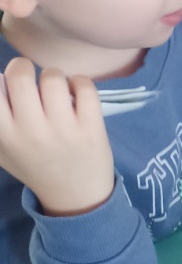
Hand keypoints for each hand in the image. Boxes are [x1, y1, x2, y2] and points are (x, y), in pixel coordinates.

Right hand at [0, 58, 114, 216]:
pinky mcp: (92, 127)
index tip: (8, 88)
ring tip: (56, 90)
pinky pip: (85, 86)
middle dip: (24, 68)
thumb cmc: (35, 166)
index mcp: (5, 134)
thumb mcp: (3, 150)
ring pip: (53, 77)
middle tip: (31, 80)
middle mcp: (31, 130)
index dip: (0, 80)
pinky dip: (80, 82)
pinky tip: (77, 94)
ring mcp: (63, 128)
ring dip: (54, 77)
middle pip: (20, 75)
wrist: (75, 195)